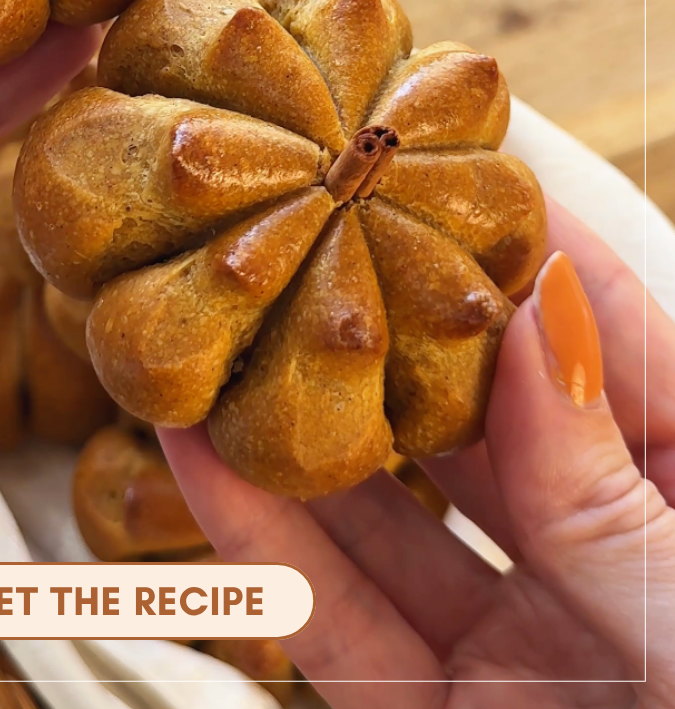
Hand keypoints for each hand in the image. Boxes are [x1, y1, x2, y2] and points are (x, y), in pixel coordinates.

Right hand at [161, 203, 674, 706]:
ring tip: (221, 326)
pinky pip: (338, 621)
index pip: (600, 338)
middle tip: (305, 226)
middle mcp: (593, 556)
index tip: (446, 159)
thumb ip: (597, 478)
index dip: (528, 247)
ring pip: (385, 515)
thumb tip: (532, 308)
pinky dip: (264, 544)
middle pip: (474, 414)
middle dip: (386, 322)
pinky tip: (201, 457)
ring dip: (298, 426)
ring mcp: (515, 641)